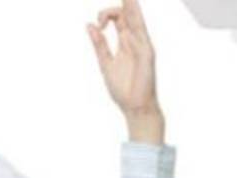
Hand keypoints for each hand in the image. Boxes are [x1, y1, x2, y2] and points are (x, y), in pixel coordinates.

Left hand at [86, 0, 164, 143]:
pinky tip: (132, 10)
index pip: (120, 18)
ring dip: (132, 5)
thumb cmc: (123, 89)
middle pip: (130, 14)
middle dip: (126, 1)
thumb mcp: (105, 63)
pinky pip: (141, 33)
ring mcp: (142, 46)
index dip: (107, 13)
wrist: (134, 107)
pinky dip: (136, 21)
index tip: (98, 25)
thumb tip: (90, 25)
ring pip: (137, 19)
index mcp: (125, 43)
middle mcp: (135, 41)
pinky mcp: (147, 53)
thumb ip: (99, 44)